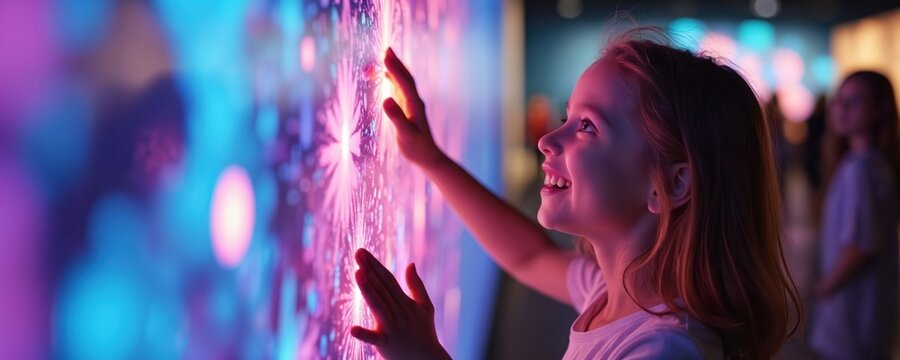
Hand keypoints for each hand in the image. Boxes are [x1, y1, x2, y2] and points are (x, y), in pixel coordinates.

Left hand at [350, 248, 450, 359]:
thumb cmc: (425, 333)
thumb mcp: (425, 307)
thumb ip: (417, 285)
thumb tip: (410, 263)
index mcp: (406, 303)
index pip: (388, 280)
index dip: (375, 265)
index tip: (363, 252)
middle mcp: (399, 312)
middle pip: (382, 288)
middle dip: (369, 270)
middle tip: (358, 253)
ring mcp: (393, 328)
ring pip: (378, 305)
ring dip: (368, 289)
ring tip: (358, 273)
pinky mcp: (386, 344)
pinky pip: (374, 339)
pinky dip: (364, 334)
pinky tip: (352, 329)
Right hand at [382, 47, 447, 168]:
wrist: (428, 157)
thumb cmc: (416, 148)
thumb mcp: (405, 134)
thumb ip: (396, 117)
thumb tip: (386, 99)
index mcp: (414, 105)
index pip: (404, 82)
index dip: (394, 69)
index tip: (385, 56)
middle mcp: (414, 102)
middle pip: (406, 78)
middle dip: (396, 63)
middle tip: (386, 49)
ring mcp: (412, 105)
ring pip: (403, 82)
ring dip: (395, 69)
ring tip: (386, 57)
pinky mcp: (409, 109)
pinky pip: (401, 89)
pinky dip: (394, 79)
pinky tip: (387, 77)